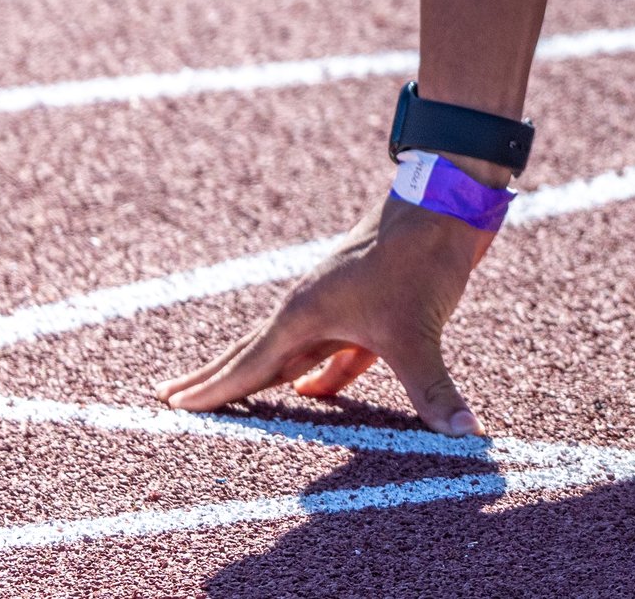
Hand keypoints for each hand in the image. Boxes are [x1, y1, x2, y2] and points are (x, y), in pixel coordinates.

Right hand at [157, 190, 494, 434]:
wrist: (447, 198)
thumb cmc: (418, 258)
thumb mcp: (418, 330)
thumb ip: (433, 389)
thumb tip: (465, 435)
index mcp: (305, 315)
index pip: (247, 365)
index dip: (212, 391)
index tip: (171, 406)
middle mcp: (313, 310)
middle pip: (254, 355)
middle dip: (215, 379)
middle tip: (169, 399)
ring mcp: (341, 306)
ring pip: (294, 353)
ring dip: (266, 378)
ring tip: (234, 398)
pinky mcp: (372, 306)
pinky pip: (336, 351)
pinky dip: (322, 374)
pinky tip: (312, 391)